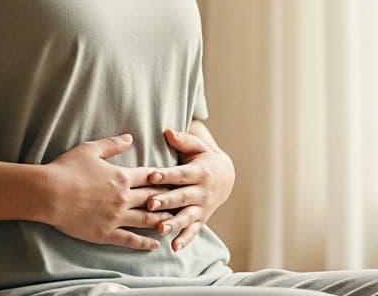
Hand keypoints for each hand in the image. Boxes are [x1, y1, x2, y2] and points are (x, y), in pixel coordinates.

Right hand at [40, 134, 172, 249]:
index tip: (176, 180)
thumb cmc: (66, 169)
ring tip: (175, 222)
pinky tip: (155, 244)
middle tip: (182, 202)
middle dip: (168, 200)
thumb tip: (130, 137)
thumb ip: (113, 143)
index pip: (150, 177)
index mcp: (122, 177)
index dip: (164, 178)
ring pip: (146, 220)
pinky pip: (130, 239)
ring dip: (162, 221)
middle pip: (153, 199)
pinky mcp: (105, 233)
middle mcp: (123, 197)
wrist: (47, 193)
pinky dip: (144, 243)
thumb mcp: (90, 150)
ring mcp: (115, 217)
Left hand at [144, 127, 234, 251]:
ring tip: (161, 229)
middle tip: (150, 204)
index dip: (166, 174)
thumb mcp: (198, 147)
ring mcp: (202, 207)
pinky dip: (185, 239)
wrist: (226, 177)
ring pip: (187, 217)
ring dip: (174, 223)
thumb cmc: (204, 158)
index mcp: (200, 172)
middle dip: (166, 201)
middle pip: (182, 197)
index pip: (180, 174)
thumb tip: (167, 131)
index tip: (151, 175)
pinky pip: (193, 231)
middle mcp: (202, 191)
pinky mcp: (201, 219)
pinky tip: (174, 247)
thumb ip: (183, 140)